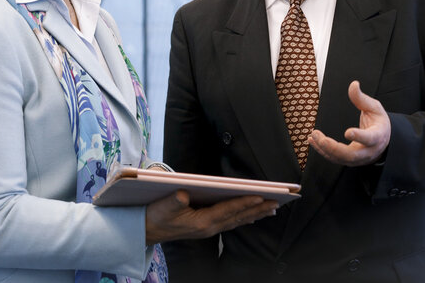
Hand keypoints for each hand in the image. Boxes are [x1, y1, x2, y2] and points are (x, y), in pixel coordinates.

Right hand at [145, 190, 277, 244]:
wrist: (147, 231)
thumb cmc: (155, 216)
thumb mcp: (161, 207)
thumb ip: (172, 201)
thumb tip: (182, 194)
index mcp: (201, 222)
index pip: (228, 210)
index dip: (244, 202)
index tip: (261, 196)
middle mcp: (209, 228)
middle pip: (238, 216)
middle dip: (258, 209)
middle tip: (277, 202)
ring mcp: (209, 229)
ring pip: (237, 220)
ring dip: (255, 214)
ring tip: (272, 208)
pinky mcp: (207, 227)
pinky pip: (231, 222)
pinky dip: (244, 217)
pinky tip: (253, 215)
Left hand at [308, 80, 389, 165]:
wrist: (383, 140)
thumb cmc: (378, 122)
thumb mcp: (374, 108)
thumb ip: (362, 98)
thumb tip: (353, 84)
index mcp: (377, 136)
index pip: (369, 138)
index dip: (359, 136)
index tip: (347, 132)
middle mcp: (368, 151)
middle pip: (351, 155)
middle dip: (332, 147)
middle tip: (318, 135)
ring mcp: (358, 158)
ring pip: (340, 159)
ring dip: (324, 149)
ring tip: (313, 136)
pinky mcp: (349, 160)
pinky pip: (334, 159)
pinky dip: (322, 151)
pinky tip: (312, 141)